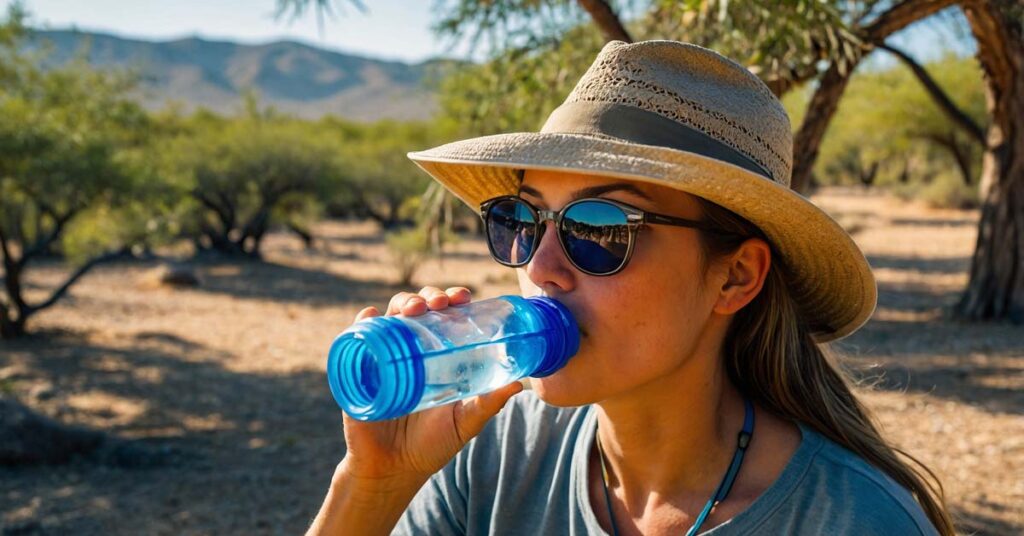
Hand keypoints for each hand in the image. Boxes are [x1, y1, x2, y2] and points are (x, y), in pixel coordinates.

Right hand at [338, 286, 523, 483]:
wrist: (393, 471)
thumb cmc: (431, 445)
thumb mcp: (464, 423)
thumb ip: (488, 404)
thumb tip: (518, 384)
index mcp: (437, 356)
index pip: (445, 317)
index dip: (453, 300)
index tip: (464, 297)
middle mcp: (411, 350)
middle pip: (418, 309)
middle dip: (429, 296)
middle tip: (440, 303)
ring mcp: (384, 358)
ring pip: (390, 317)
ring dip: (401, 303)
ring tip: (413, 309)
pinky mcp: (360, 371)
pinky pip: (357, 340)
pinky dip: (362, 323)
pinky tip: (370, 315)